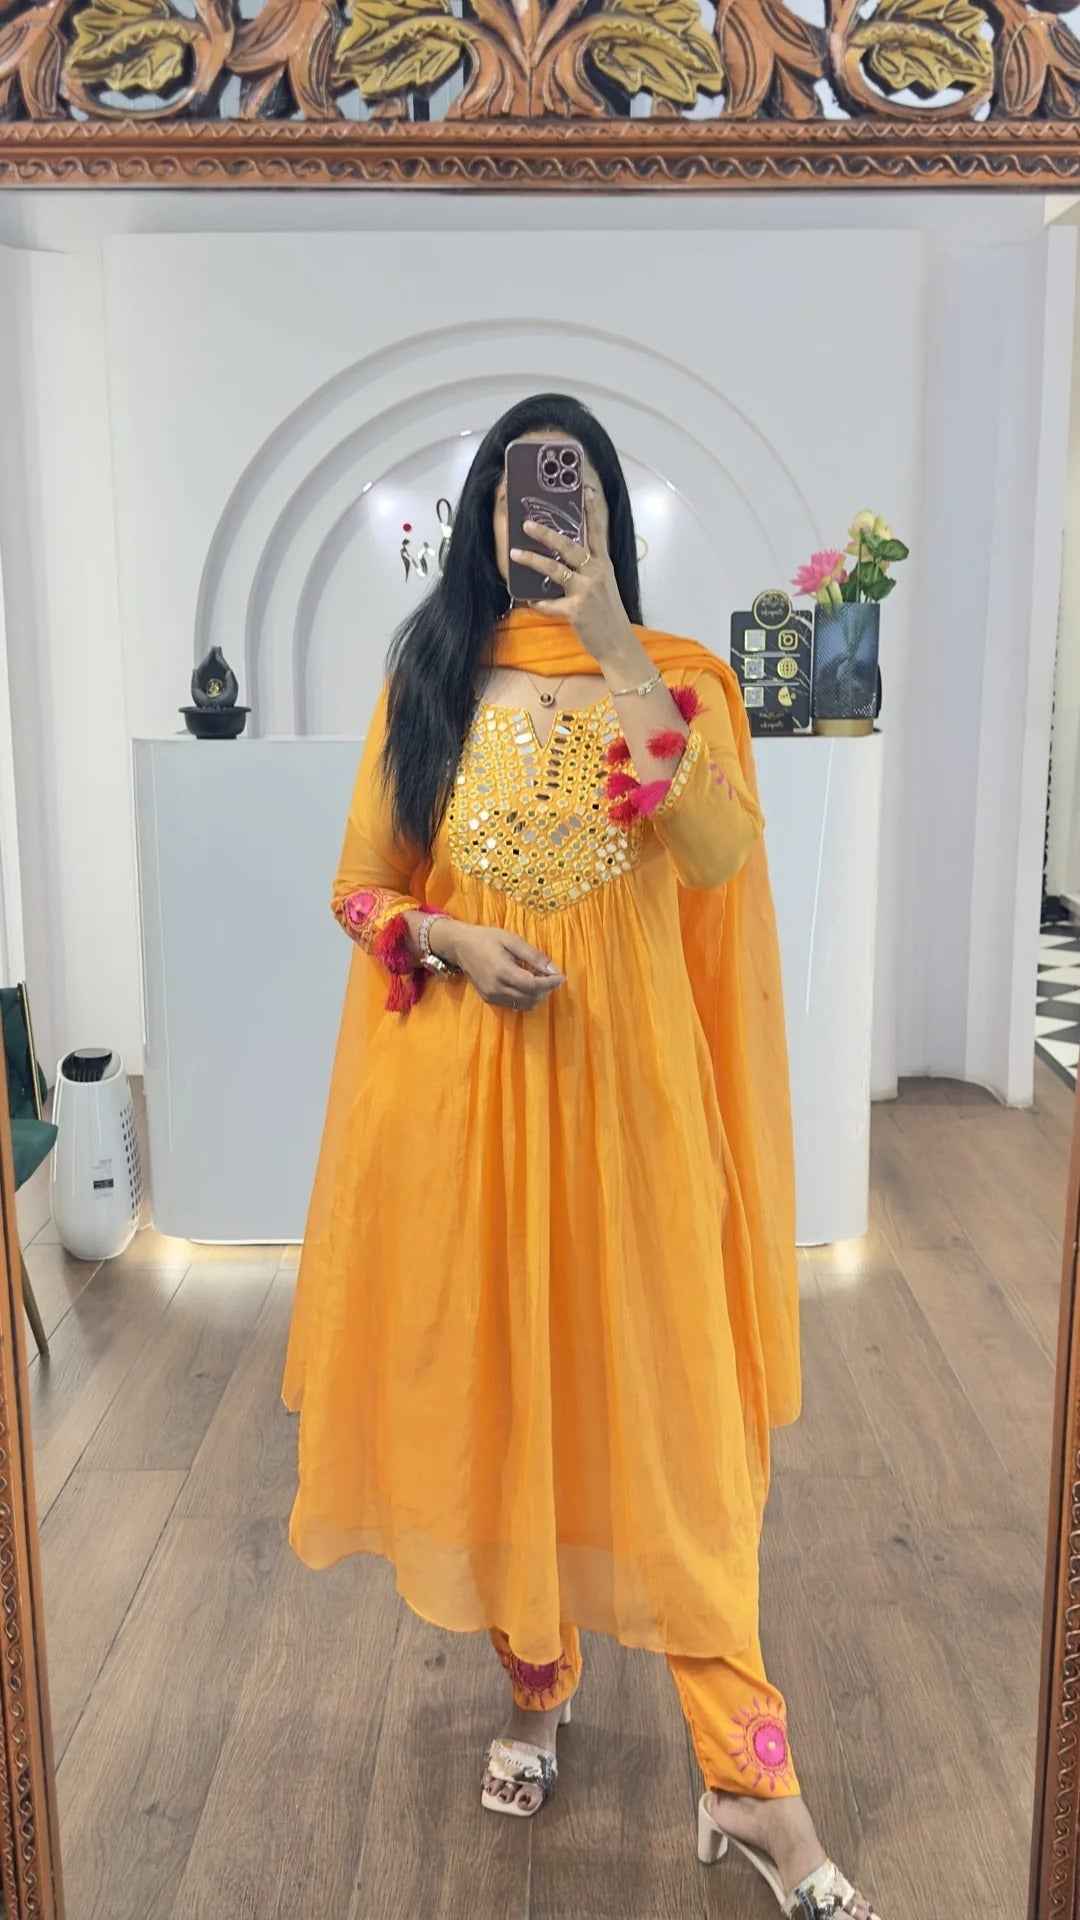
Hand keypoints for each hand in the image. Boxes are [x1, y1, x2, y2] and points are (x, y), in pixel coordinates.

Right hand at [436, 921, 565, 1010]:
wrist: (460, 946)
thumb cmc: (486, 938)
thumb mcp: (511, 940)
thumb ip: (533, 955)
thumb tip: (553, 968)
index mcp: (502, 972)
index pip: (533, 985)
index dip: (550, 983)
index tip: (561, 976)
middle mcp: (496, 988)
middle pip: (530, 998)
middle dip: (546, 989)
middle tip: (551, 976)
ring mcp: (492, 996)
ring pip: (523, 1004)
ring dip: (537, 996)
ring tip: (540, 980)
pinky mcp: (489, 999)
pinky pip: (514, 1005)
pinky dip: (525, 998)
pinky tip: (526, 985)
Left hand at [510, 485, 634, 664]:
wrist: (618, 644)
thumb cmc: (608, 614)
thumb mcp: (604, 585)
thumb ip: (589, 569)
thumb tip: (565, 558)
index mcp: (603, 564)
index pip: (598, 531)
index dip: (591, 510)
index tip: (585, 489)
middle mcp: (597, 573)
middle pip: (570, 546)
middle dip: (547, 533)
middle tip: (527, 523)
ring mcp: (587, 591)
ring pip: (556, 569)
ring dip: (533, 560)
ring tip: (514, 553)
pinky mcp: (577, 610)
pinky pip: (551, 604)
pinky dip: (540, 603)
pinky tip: (531, 602)